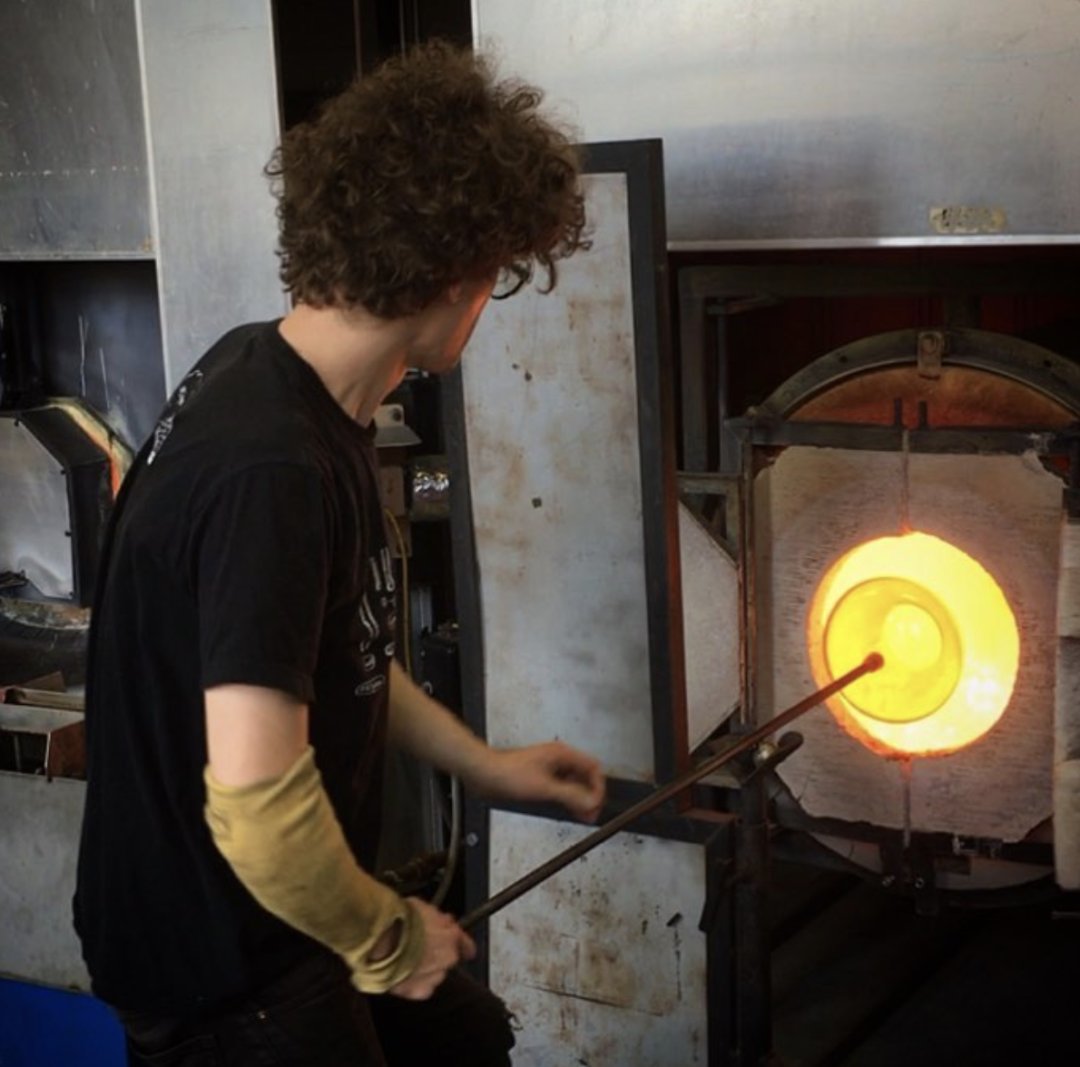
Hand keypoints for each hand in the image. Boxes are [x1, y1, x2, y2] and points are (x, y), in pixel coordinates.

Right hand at [387, 899, 475, 1000]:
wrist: (379, 940)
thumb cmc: (399, 920)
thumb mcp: (425, 908)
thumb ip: (438, 919)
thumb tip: (444, 921)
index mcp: (451, 938)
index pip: (466, 945)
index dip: (462, 944)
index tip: (462, 947)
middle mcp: (447, 960)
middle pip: (447, 959)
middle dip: (437, 954)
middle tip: (419, 946)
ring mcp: (433, 977)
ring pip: (434, 975)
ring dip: (424, 968)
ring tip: (405, 959)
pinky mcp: (417, 992)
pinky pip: (419, 987)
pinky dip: (412, 982)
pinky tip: (400, 972)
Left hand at [472, 741, 605, 822]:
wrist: (485, 774)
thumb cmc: (508, 774)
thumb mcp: (545, 788)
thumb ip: (571, 796)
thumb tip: (591, 802)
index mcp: (562, 754)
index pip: (593, 767)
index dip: (598, 787)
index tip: (597, 804)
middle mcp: (558, 758)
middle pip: (585, 775)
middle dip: (590, 794)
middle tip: (592, 813)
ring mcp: (550, 766)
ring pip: (574, 782)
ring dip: (579, 798)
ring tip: (582, 815)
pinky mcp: (541, 776)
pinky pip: (562, 786)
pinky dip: (567, 798)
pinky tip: (567, 809)